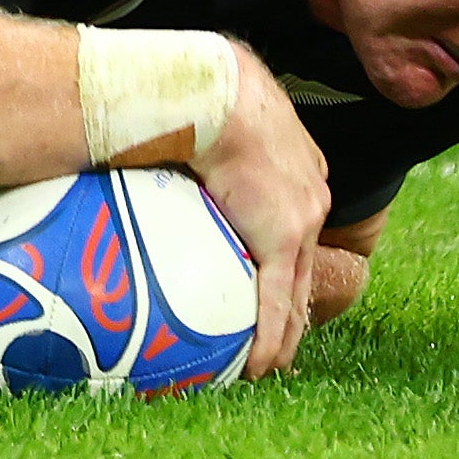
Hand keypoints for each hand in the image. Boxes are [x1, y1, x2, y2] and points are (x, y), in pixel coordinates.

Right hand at [187, 46, 333, 379]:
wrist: (216, 93)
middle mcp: (310, 197)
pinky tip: (260, 369)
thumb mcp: (213, 115)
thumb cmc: (201, 90)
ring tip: (269, 367)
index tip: (271, 284)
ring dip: (285, 333)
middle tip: (276, 340)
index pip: (296, 228)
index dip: (286, 261)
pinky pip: (277, 302)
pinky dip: (270, 338)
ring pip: (298, 292)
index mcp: (295, 169)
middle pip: (305, 267)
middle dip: (293, 307)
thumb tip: (148, 139)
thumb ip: (199, 138)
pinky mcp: (283, 241)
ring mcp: (302, 221)